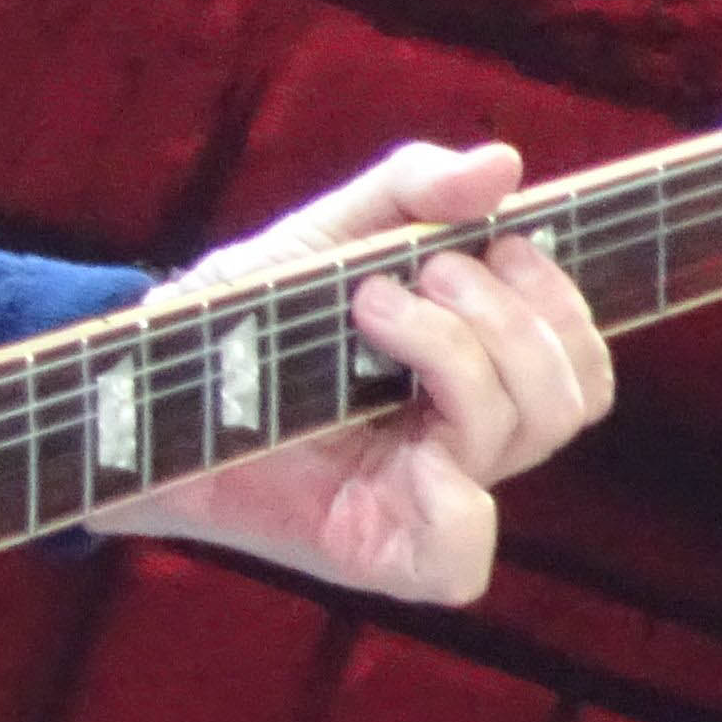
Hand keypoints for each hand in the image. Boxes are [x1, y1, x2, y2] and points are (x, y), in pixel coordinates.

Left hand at [99, 139, 609, 604]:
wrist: (140, 381)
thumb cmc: (239, 314)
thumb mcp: (326, 232)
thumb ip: (410, 189)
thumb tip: (503, 166)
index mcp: (471, 377)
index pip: (581, 365)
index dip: (564, 303)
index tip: (502, 242)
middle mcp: (462, 443)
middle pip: (566, 398)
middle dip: (508, 317)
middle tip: (423, 272)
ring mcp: (425, 499)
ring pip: (517, 438)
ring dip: (459, 352)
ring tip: (369, 304)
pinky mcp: (377, 549)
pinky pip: (462, 555)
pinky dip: (456, 500)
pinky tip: (409, 448)